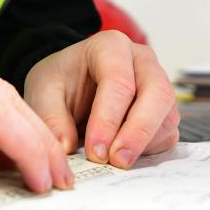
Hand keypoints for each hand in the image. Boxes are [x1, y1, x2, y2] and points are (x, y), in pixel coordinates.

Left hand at [23, 30, 179, 169]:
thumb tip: (66, 147)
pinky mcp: (163, 112)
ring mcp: (157, 86)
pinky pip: (167, 134)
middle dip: (138, 132)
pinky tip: (125, 157)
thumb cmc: (60, 82)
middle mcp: (142, 62)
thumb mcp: (42, 92)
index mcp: (111, 47)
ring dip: (144, 144)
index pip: (119, 81)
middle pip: (157, 94)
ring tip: (115, 162)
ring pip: (166, 116)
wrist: (71, 85)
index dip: (108, 119)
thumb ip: (52, 118)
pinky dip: (150, 150)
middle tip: (117, 160)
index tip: (95, 151)